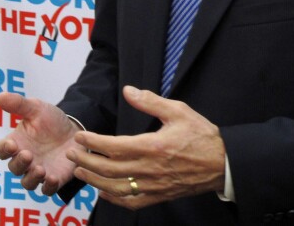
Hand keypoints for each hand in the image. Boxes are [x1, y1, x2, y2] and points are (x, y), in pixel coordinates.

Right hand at [0, 92, 81, 194]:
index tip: (11, 144)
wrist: (75, 130)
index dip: (4, 149)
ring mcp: (38, 171)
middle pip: (14, 168)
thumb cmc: (51, 120)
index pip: (2, 150)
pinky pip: (46, 189)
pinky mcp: (53, 179)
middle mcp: (24, 160)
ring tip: (40, 169)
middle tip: (28, 154)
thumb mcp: (36, 108)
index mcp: (16, 143)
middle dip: (20, 163)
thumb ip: (19, 104)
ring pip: (27, 182)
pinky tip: (53, 178)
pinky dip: (48, 186)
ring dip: (31, 178)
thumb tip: (0, 96)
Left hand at [66, 86, 225, 209]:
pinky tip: (104, 193)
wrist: (222, 163)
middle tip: (72, 153)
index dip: (93, 142)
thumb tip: (128, 91)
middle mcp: (150, 169)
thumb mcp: (178, 111)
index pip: (113, 146)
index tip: (80, 136)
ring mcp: (154, 185)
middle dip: (86, 161)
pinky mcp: (160, 195)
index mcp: (152, 146)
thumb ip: (150, 102)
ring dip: (94, 181)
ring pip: (116, 188)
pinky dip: (114, 199)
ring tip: (80, 171)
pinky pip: (132, 202)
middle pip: (109, 169)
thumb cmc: (201, 135)